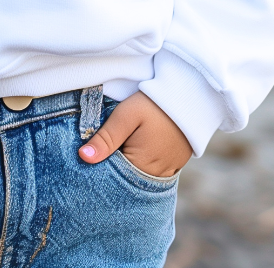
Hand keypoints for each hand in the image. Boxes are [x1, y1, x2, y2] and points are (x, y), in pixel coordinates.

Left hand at [77, 92, 191, 176]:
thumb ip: (106, 138)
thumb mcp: (126, 115)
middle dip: (112, 169)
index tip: (88, 157)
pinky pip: (151, 171)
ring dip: (127, 166)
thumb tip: (83, 157)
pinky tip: (134, 149)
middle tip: (102, 150)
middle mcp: (156, 176)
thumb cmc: (155, 104)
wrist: (189, 94)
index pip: (113, 179)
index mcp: (141, 168)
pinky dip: (140, 164)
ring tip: (118, 148)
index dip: (100, 168)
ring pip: (138, 175)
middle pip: (126, 179)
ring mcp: (167, 171)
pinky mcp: (174, 164)